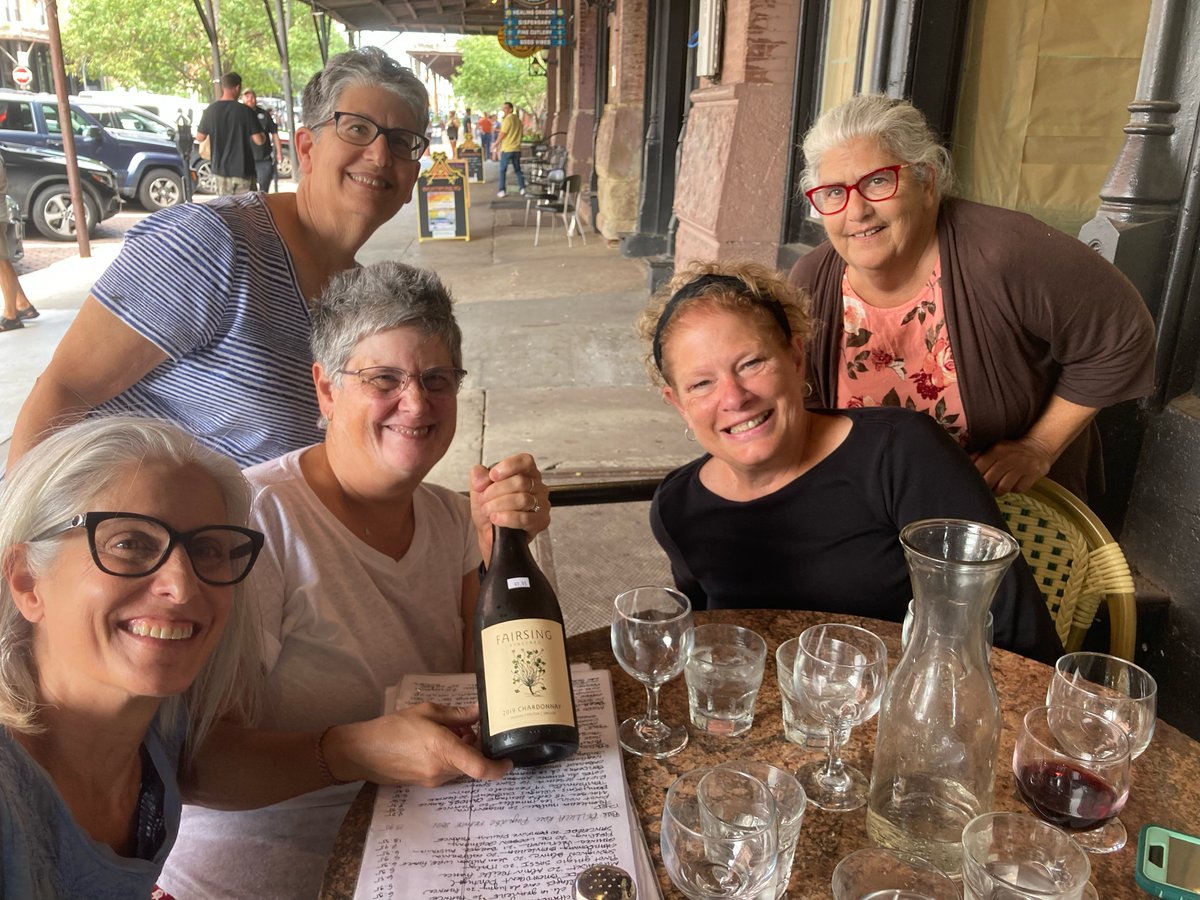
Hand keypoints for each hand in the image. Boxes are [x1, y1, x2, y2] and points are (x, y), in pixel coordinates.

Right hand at [325, 703, 511, 786]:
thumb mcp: (427, 712)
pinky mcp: (425, 784)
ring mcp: (433, 780)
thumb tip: (479, 711)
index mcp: (444, 750)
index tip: (509, 760)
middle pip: (472, 764)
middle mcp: (442, 770)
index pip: (481, 768)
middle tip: (468, 729)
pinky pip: (447, 771)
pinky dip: (449, 758)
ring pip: (460, 768)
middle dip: (476, 748)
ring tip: (448, 731)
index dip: (500, 768)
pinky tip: (434, 742)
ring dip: (461, 752)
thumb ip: (457, 714)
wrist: (362, 752)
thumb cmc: (393, 727)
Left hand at [469, 453, 550, 559]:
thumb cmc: (490, 510)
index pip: (525, 461)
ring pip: (522, 499)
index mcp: (525, 473)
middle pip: (520, 482)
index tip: (493, 475)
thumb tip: (481, 474)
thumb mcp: (479, 490)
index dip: (508, 466)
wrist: (489, 534)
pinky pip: (525, 518)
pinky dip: (507, 518)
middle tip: (484, 500)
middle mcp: (537, 486)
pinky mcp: (541, 521)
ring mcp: (541, 504)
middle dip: (496, 491)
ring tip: (488, 510)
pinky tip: (497, 519)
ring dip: (499, 505)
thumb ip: (478, 476)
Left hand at [971, 436, 1053, 494]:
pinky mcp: (1033, 475)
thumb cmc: (1011, 449)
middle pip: (988, 481)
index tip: (973, 481)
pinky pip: (1018, 489)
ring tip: (999, 485)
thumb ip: (978, 455)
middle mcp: (1008, 458)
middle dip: (985, 487)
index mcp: (996, 450)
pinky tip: (1014, 482)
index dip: (973, 477)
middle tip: (986, 486)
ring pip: (1002, 488)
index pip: (978, 468)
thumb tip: (962, 464)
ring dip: (999, 490)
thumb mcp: (994, 446)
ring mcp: (1022, 467)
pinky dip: (1014, 489)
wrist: (1038, 446)